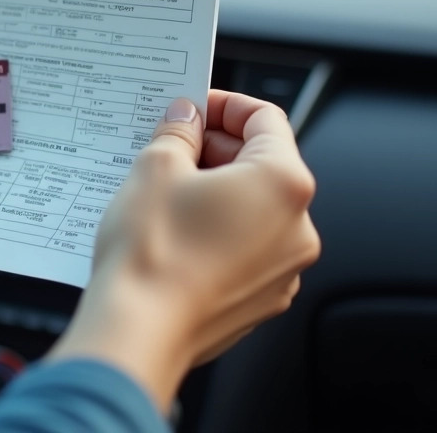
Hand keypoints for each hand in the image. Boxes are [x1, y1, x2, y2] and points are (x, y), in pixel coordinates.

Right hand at [47, 91, 319, 409]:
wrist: (138, 332)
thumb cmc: (151, 253)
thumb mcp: (156, 167)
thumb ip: (179, 132)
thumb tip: (186, 119)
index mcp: (283, 183)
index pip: (265, 118)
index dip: (225, 105)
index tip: (195, 108)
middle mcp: (297, 227)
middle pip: (264, 164)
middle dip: (216, 150)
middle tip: (171, 146)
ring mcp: (284, 269)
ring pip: (254, 209)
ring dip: (216, 191)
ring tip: (166, 190)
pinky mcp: (261, 300)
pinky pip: (246, 249)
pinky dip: (217, 232)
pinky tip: (175, 231)